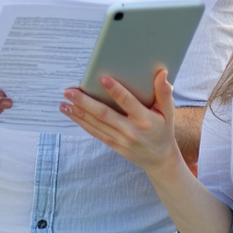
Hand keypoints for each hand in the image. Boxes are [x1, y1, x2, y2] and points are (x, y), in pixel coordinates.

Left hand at [61, 68, 183, 173]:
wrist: (160, 159)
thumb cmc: (163, 130)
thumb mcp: (168, 112)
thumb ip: (164, 93)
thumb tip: (162, 73)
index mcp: (145, 120)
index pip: (128, 102)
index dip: (115, 90)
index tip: (102, 78)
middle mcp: (131, 130)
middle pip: (104, 114)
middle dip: (85, 102)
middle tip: (69, 91)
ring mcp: (120, 139)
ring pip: (95, 124)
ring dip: (78, 113)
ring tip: (64, 102)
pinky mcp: (113, 145)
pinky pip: (95, 132)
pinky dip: (82, 123)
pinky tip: (71, 113)